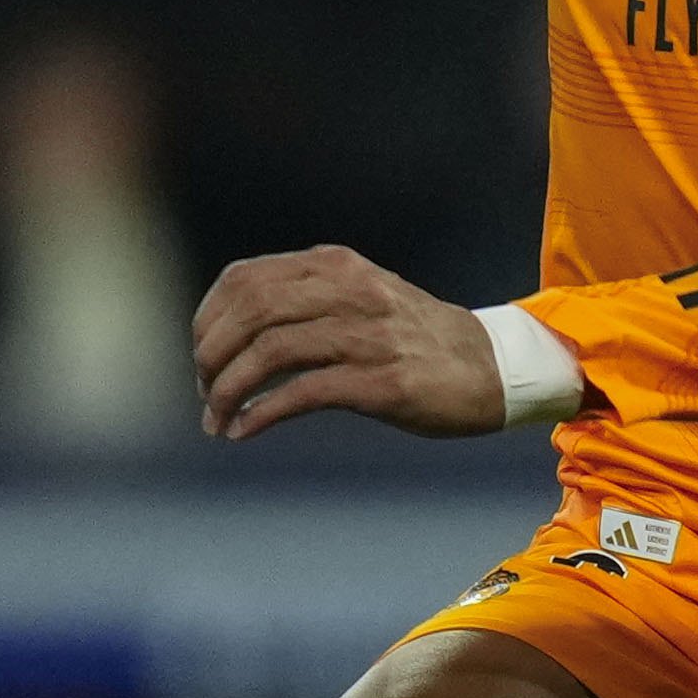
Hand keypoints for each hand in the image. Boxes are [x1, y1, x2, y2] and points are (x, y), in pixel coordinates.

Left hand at [192, 246, 506, 440]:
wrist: (494, 368)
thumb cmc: (416, 340)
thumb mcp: (359, 297)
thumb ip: (304, 301)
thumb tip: (230, 333)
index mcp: (336, 266)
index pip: (244, 279)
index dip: (208, 320)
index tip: (202, 358)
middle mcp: (351, 291)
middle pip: (252, 311)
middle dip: (211, 355)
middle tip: (204, 392)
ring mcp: (369, 336)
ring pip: (271, 350)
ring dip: (229, 389)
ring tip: (216, 419)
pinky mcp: (383, 383)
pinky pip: (303, 393)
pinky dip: (261, 413)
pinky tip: (244, 430)